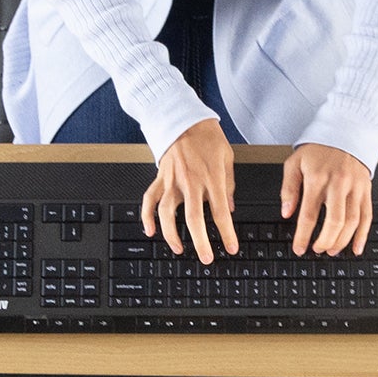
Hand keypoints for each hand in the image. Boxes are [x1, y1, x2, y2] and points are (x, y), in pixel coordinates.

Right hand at [143, 119, 238, 264]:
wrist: (183, 118)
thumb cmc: (207, 136)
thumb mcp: (227, 158)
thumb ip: (229, 185)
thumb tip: (230, 208)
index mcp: (212, 177)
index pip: (221, 212)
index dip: (226, 233)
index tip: (231, 248)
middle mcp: (191, 182)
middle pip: (194, 218)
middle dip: (200, 242)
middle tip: (206, 258)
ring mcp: (173, 181)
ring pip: (168, 213)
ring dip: (171, 234)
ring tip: (179, 249)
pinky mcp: (160, 178)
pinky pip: (149, 199)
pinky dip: (146, 216)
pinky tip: (149, 231)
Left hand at [282, 144, 371, 255]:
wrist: (345, 132)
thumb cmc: (319, 150)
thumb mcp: (295, 163)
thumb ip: (289, 188)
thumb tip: (286, 212)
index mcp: (317, 179)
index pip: (309, 215)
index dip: (304, 236)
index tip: (299, 248)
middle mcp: (338, 184)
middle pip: (334, 221)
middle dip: (325, 241)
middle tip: (317, 250)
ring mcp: (355, 188)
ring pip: (352, 222)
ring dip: (342, 241)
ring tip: (332, 250)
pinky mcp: (366, 190)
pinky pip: (367, 216)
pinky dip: (363, 235)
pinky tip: (356, 247)